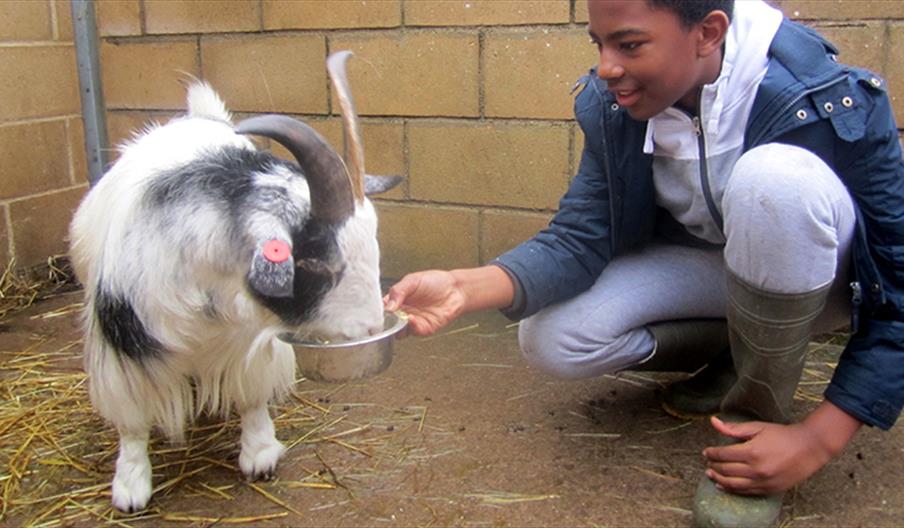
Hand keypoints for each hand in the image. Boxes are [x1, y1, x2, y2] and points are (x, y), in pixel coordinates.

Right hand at [383, 270, 465, 336]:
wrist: (455, 288)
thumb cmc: (435, 282)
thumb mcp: (412, 280)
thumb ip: (398, 291)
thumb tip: (388, 306)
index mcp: (398, 300)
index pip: (383, 308)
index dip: (379, 310)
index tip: (377, 309)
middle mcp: (404, 312)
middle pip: (388, 322)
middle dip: (386, 321)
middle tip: (386, 316)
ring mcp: (413, 322)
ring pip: (399, 330)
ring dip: (397, 326)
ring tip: (400, 316)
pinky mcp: (424, 328)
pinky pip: (413, 331)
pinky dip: (411, 327)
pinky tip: (411, 318)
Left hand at [702, 416, 832, 494]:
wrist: (809, 447)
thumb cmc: (783, 435)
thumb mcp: (757, 427)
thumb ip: (734, 428)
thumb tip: (713, 421)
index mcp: (752, 452)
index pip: (723, 455)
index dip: (712, 453)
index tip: (706, 452)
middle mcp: (757, 469)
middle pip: (726, 470)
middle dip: (713, 466)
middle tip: (708, 462)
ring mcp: (764, 482)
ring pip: (733, 484)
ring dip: (718, 480)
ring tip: (710, 474)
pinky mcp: (770, 489)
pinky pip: (746, 492)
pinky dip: (732, 489)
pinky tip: (724, 486)